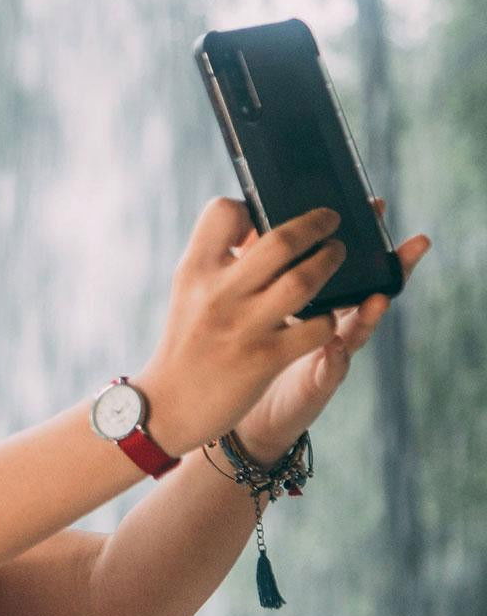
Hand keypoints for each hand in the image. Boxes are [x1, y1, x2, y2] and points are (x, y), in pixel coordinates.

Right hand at [135, 198, 347, 455]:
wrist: (168, 404)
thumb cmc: (186, 341)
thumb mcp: (189, 292)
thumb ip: (217, 260)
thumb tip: (255, 224)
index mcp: (195, 270)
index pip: (224, 211)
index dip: (248, 207)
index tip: (262, 218)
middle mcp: (217, 293)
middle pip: (281, 240)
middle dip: (317, 224)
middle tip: (332, 222)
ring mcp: (243, 326)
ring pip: (306, 279)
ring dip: (332, 262)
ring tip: (337, 256)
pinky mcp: (265, 359)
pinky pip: (316, 327)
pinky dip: (329, 318)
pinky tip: (326, 317)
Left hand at [234, 199, 431, 463]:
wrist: (219, 405)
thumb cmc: (235, 349)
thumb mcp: (248, 305)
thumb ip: (259, 273)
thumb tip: (251, 227)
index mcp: (310, 300)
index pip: (338, 267)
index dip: (354, 241)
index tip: (369, 210)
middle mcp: (327, 323)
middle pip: (363, 290)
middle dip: (382, 265)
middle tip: (396, 241)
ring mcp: (324, 353)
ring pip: (356, 328)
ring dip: (368, 312)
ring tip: (378, 295)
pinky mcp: (313, 384)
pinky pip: (329, 370)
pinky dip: (334, 359)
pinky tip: (334, 348)